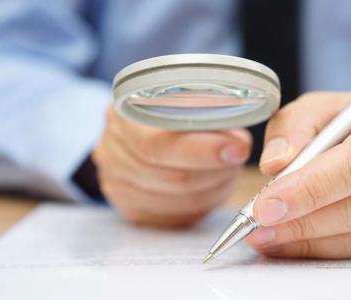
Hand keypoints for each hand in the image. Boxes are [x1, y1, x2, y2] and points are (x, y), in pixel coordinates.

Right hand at [93, 107, 250, 226]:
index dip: (203, 151)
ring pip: (179, 201)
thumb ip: (210, 116)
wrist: (140, 130)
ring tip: (225, 170)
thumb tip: (237, 147)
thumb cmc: (171, 111)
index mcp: (124, 115)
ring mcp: (117, 184)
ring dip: (213, 188)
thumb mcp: (188, 99)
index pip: (159, 144)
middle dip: (216, 171)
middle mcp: (112, 152)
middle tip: (236, 159)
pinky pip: (176, 217)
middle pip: (172, 178)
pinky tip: (210, 186)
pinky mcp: (131, 209)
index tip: (238, 150)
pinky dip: (202, 204)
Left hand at [245, 91, 350, 257]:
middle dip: (305, 221)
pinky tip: (299, 243)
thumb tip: (274, 165)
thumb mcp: (328, 106)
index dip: (312, 187)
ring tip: (271, 238)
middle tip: (261, 227)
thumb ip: (295, 126)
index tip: (268, 204)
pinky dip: (333, 250)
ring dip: (314, 242)